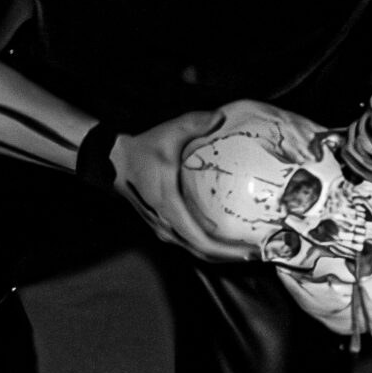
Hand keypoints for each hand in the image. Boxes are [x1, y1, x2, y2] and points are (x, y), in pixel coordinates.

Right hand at [112, 110, 254, 261]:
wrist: (113, 162)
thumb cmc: (141, 150)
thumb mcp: (168, 133)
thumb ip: (194, 123)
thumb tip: (220, 116)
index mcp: (170, 207)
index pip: (202, 241)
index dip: (228, 251)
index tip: (250, 252)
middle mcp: (166, 225)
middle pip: (203, 252)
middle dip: (231, 256)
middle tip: (258, 253)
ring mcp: (163, 228)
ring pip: (196, 250)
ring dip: (220, 253)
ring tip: (246, 250)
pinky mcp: (163, 226)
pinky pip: (189, 243)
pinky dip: (209, 246)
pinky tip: (226, 239)